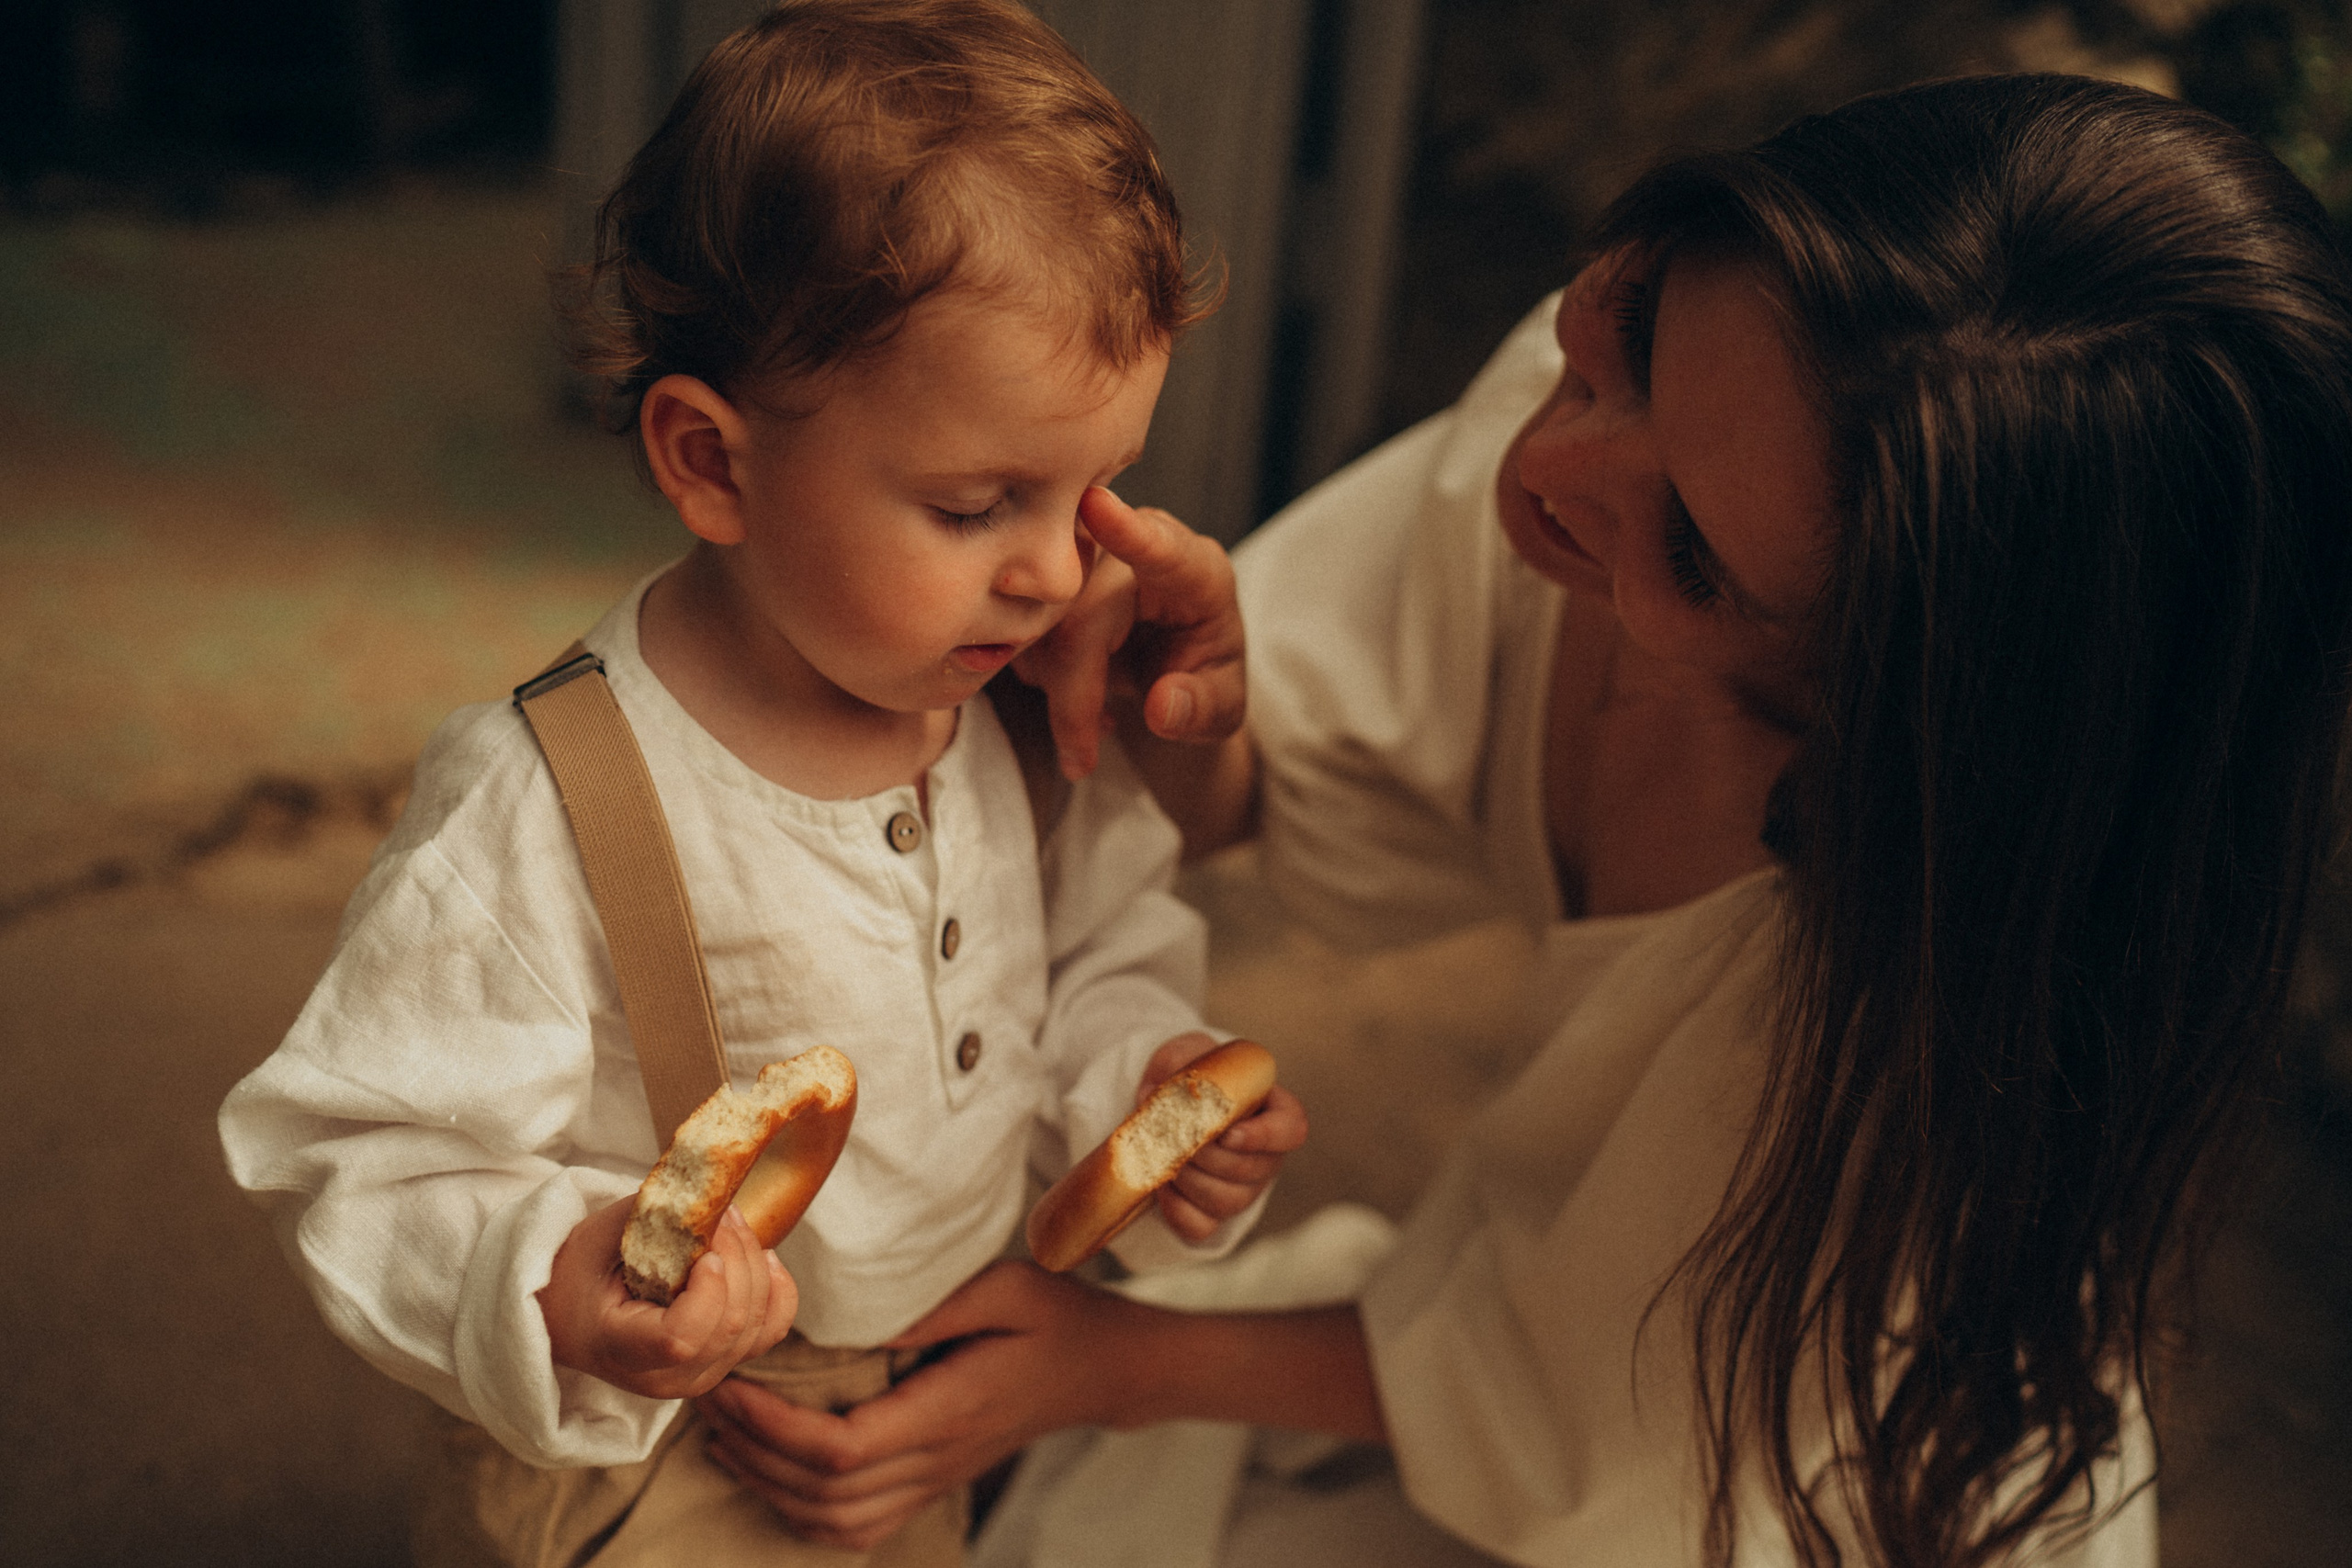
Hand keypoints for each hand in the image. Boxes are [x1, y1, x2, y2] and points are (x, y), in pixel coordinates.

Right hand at [538, 1197, 797, 1400]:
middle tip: (724, 1214)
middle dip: (738, 1259)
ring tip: (733, 1226)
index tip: (706, 1251)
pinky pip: (770, 1332)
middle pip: (729, 1326)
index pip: (681, 1339)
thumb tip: (713, 1193)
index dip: (708, 1294)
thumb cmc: (580, 1271)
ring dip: (756, 1266)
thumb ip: (655, 1219)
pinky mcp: (722, 1363)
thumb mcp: (601, 1237)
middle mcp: (666, 1377)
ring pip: (757, 1326)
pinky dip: (777, 1292)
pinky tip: (765, 1259)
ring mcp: (699, 1377)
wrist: (569, 1312)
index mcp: (622, 1349)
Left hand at [696, 1261, 1144, 1550]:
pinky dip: (804, 1512)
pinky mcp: (932, 1483)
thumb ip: (938, 1303)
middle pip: (823, 1490)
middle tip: (706, 1399)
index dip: (775, 1428)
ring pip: (833, 1519)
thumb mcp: (1008, 1286)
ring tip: (723, 1436)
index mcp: (948, 1411)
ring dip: (768, 1485)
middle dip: (752, 1451)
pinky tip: (771, 1474)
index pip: (843, 1448)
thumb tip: (861, 1314)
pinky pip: (857, 1526)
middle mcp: (936, 1459)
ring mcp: (934, 1480)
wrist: (1103, 1369)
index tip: (733, 1385)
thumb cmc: (1057, 1318)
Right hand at [1013, 487, 1244, 779]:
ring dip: (1053, 691)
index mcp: (1198, 572)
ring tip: (1091, 728)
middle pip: (1080, 614)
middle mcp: (1141, 545)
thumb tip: (1163, 706)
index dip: (1129, 531)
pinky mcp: (1051, 571)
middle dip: (1074, 696)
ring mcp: (1089, 552)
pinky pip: (1018, 625)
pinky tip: (1074, 694)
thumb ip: (1201, 709)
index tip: (1098, 506)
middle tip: (1082, 759)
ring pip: (1039, 624)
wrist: (1171, 668)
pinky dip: (1037, 675)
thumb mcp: (1220, 710)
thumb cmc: (1203, 680)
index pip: (1163, 549)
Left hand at [1138, 1033, 1309, 1242]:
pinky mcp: (1212, 1214)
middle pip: (1251, 1169)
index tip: (1229, 1133)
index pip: (1292, 1129)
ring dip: (1190, 1180)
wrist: (1168, 1108)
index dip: (1265, 1136)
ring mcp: (1242, 1190)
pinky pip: (1200, 1226)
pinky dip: (1176, 1208)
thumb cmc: (1191, 1077)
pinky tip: (1160, 1184)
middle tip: (1177, 1138)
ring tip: (1164, 1155)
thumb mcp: (1187, 1056)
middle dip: (1208, 1156)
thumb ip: (1179, 1063)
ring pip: (1226, 1201)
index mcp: (1273, 1112)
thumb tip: (1154, 1095)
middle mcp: (1265, 1157)